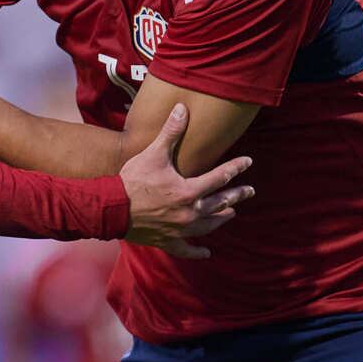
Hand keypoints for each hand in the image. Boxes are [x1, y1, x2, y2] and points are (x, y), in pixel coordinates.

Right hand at [120, 104, 252, 259]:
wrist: (112, 208)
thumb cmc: (133, 180)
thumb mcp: (153, 153)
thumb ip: (171, 132)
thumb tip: (182, 108)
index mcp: (189, 191)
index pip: (220, 177)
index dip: (236, 168)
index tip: (248, 162)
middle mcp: (189, 212)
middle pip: (220, 203)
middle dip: (236, 196)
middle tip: (250, 191)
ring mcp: (179, 229)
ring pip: (208, 225)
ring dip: (221, 218)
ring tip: (231, 213)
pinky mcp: (167, 241)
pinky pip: (186, 249)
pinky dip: (197, 252)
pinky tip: (207, 253)